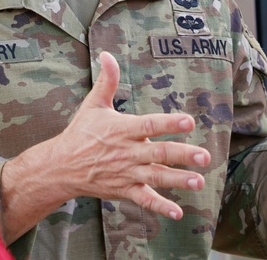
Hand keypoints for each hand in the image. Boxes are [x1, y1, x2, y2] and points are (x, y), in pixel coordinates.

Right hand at [46, 51, 209, 219]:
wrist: (62, 166)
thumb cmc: (81, 132)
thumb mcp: (93, 104)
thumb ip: (107, 80)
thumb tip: (106, 54)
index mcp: (122, 129)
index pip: (149, 125)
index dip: (169, 124)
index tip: (189, 122)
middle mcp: (127, 152)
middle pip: (158, 154)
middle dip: (183, 155)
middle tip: (204, 157)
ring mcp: (127, 173)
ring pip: (156, 177)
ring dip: (178, 180)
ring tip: (198, 181)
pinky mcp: (125, 190)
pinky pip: (145, 200)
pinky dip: (160, 207)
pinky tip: (178, 212)